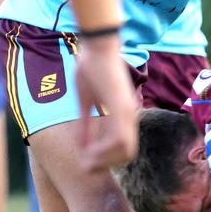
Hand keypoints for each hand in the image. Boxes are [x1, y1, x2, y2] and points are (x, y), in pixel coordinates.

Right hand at [75, 34, 138, 170]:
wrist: (98, 46)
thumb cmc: (91, 68)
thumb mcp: (85, 101)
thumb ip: (85, 123)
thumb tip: (80, 145)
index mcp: (123, 115)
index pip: (124, 148)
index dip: (108, 160)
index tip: (88, 161)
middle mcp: (130, 115)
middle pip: (128, 154)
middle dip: (107, 164)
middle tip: (87, 165)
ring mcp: (127, 110)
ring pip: (125, 149)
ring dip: (105, 159)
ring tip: (86, 159)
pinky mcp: (121, 105)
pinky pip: (119, 136)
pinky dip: (104, 148)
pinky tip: (89, 149)